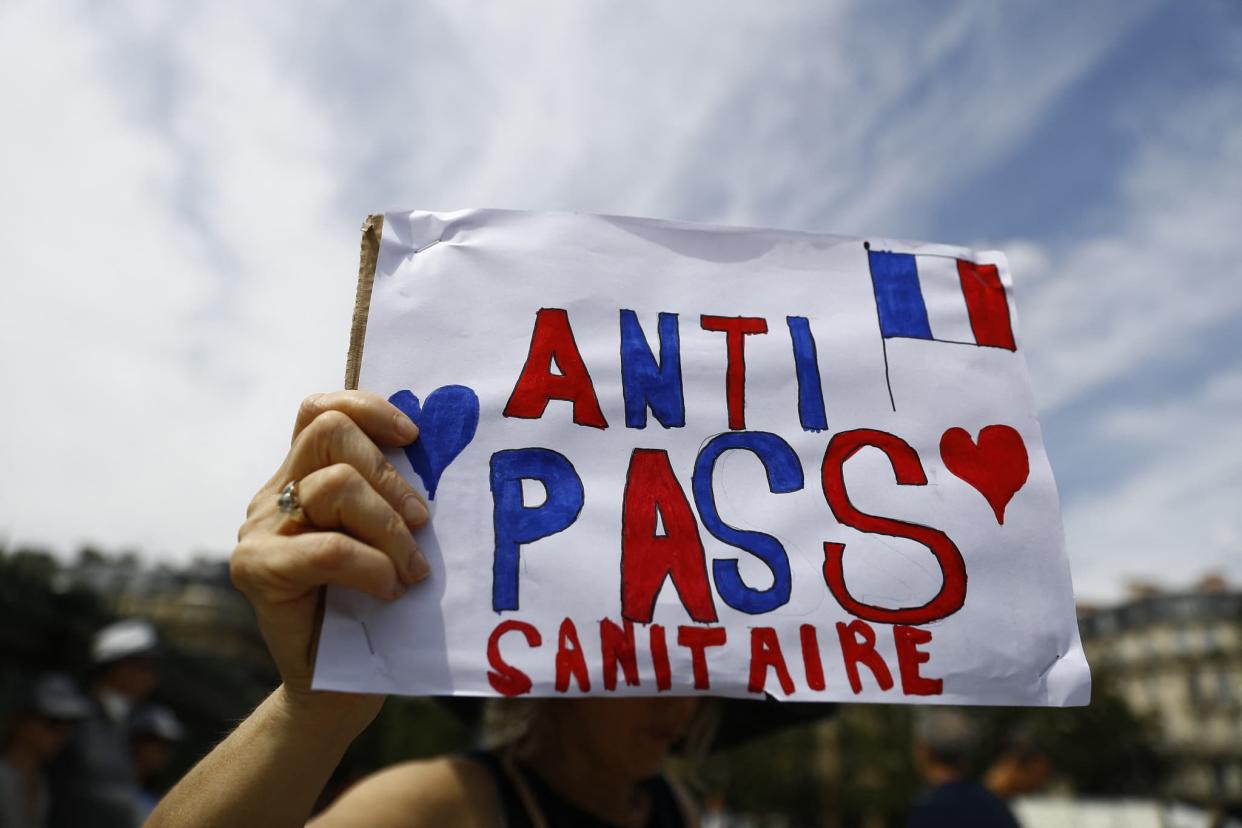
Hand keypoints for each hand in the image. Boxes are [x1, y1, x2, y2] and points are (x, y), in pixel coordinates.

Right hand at [231, 391, 429, 721]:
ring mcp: (259, 530)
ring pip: (334, 486)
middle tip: (423, 525)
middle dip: (390, 476)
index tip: (413, 439)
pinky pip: (327, 547)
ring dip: (389, 528)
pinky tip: (388, 591)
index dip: (368, 408)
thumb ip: (391, 496)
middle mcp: (274, 494)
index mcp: (303, 477)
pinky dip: (370, 566)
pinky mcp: (255, 570)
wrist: (334, 689)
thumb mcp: (387, 540)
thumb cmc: (374, 610)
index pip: (321, 410)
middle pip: (330, 434)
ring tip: (411, 570)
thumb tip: (434, 455)